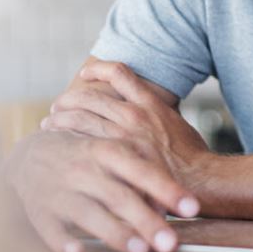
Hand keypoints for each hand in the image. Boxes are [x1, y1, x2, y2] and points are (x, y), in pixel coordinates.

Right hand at [2, 130, 199, 251]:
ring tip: (139, 250)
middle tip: (170, 242)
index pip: (142, 170)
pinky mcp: (40, 210)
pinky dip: (62, 241)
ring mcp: (61, 190)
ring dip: (116, 232)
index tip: (192, 208)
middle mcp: (84, 170)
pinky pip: (50, 229)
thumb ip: (141, 171)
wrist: (30, 155)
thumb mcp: (111, 152)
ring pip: (90, 213)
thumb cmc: (84, 156)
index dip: (167, 189)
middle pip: (120, 196)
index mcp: (106, 151)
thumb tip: (172, 202)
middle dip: (147, 221)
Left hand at [43, 60, 211, 182]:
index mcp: (149, 102)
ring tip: (49, 126)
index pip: (118, 73)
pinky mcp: (115, 158)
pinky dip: (66, 139)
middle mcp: (133, 114)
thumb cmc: (191, 157)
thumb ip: (153, 114)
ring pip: (78, 117)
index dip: (97, 69)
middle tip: (56, 108)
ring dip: (59, 119)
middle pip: (88, 96)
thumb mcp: (175, 123)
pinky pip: (81, 141)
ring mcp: (122, 136)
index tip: (84, 73)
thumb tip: (138, 110)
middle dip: (67, 100)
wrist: (202, 181)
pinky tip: (59, 144)